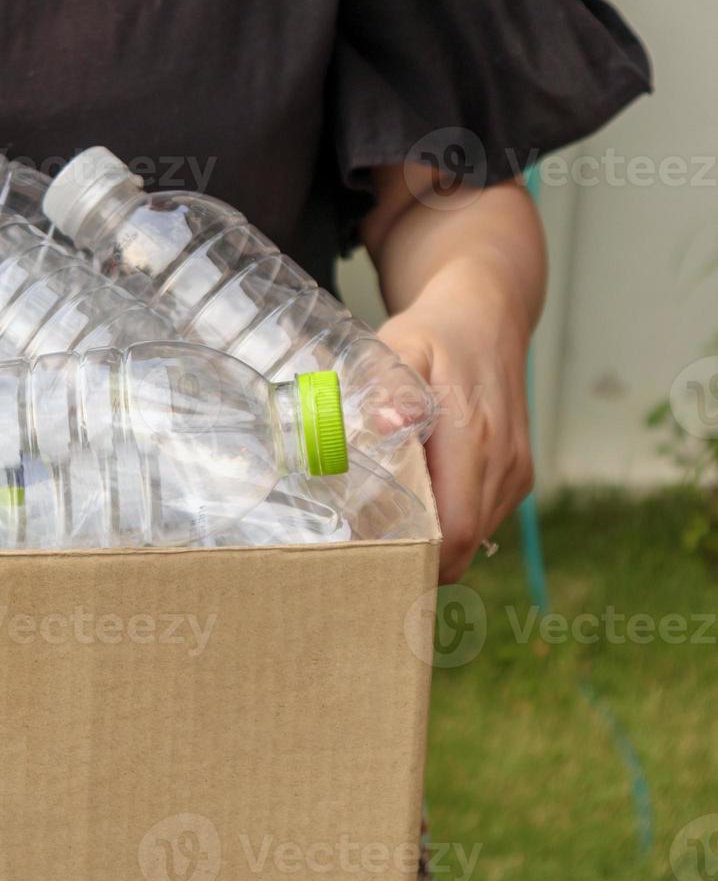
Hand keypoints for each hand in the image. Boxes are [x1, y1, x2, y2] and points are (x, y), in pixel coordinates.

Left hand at [378, 277, 533, 582]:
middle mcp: (504, 462)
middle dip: (416, 561)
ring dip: (433, 542)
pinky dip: (448, 523)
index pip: (456, 529)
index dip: (417, 559)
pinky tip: (413, 505)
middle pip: (464, 545)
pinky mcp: (517, 474)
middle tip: (362, 558)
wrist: (487, 316)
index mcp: (475, 437)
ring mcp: (515, 472)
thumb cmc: (434, 334)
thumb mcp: (403, 345)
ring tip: (382, 529)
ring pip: (476, 537)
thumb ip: (391, 384)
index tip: (371, 564)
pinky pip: (483, 519)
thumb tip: (390, 422)